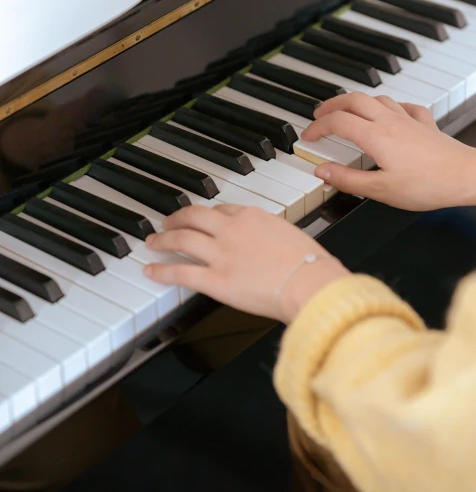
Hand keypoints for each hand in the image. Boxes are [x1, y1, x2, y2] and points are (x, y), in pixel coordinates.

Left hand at [144, 205, 348, 322]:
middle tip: (166, 222)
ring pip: (181, 239)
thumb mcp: (289, 235)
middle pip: (193, 216)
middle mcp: (231, 229)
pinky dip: (162, 269)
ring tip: (153, 242)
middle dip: (176, 218)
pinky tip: (151, 270)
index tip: (199, 218)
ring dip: (163, 239)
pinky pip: (181, 271)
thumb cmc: (309, 264)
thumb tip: (267, 244)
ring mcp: (221, 253)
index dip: (205, 215)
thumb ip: (270, 235)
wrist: (310, 282)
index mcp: (251, 216)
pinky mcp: (215, 280)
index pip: (220, 209)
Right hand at [301, 93, 475, 210]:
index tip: (307, 136)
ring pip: (376, 98)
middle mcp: (389, 121)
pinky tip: (391, 112)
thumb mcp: (380, 190)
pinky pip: (404, 106)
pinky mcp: (424, 124)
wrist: (465, 176)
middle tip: (319, 114)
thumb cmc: (427, 185)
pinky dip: (390, 106)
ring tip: (347, 110)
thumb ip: (347, 180)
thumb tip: (322, 171)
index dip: (318, 127)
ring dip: (357, 101)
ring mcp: (408, 120)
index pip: (337, 122)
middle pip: (353, 100)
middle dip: (331, 104)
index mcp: (375, 136)